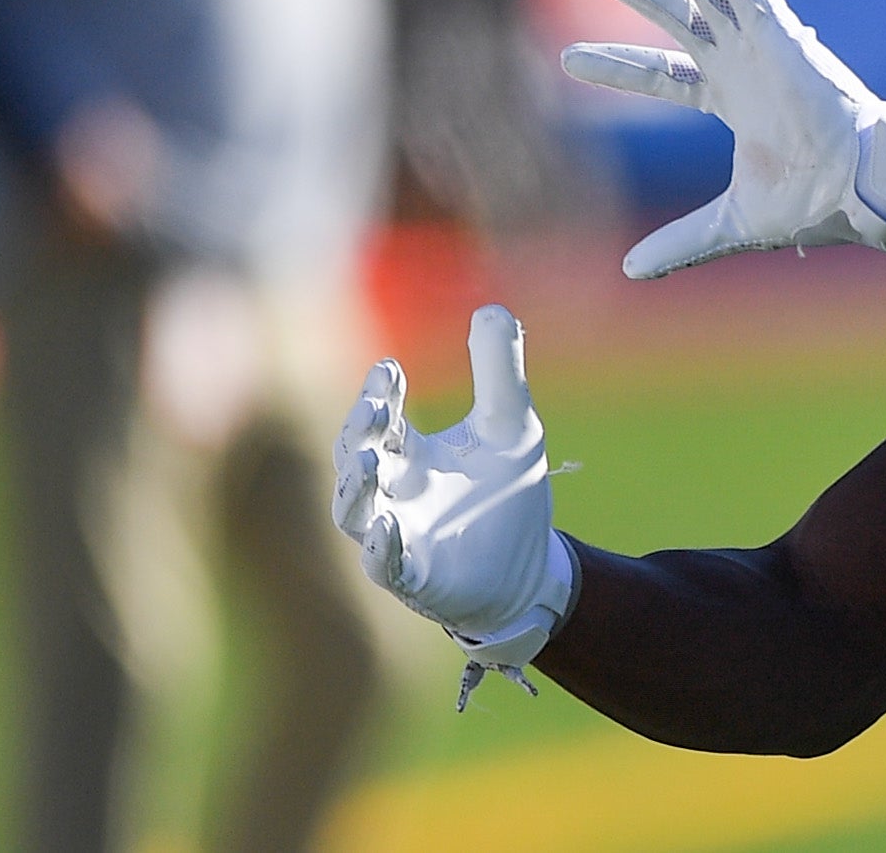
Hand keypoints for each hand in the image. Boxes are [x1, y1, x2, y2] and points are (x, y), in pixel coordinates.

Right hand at [332, 305, 574, 676]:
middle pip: (353, 457)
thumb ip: (500, 370)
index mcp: (407, 451)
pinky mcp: (414, 577)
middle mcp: (391, 491)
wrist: (532, 569)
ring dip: (355, 488)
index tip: (389, 368)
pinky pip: (385, 565)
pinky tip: (387, 528)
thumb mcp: (512, 425)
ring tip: (368, 463)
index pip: (380, 416)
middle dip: (359, 432)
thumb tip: (492, 308)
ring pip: (354, 512)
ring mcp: (397, 536)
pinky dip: (381, 547)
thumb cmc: (506, 494)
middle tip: (375, 408)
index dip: (379, 392)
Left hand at [561, 0, 885, 278]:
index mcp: (730, 97)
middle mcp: (740, 60)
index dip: (616, 64)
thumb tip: (629, 271)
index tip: (567, 59)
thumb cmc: (814, 201)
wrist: (861, 188)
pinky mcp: (782, 33)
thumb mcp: (733, 221)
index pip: (659, 73)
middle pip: (669, 11)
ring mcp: (760, 42)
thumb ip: (682, 240)